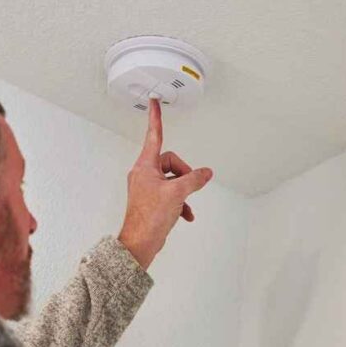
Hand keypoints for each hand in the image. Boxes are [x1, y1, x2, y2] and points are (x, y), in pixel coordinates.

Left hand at [118, 98, 213, 269]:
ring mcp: (147, 188)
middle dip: (184, 174)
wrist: (140, 243)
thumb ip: (194, 179)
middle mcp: (144, 174)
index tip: (154, 102)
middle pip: (170, 162)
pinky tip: (185, 215)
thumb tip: (205, 173)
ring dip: (183, 191)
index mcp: (145, 166)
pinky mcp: (152, 201)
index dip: (155, 118)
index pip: (153, 136)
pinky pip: (171, 194)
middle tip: (189, 188)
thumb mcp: (177, 193)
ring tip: (184, 205)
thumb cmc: (149, 218)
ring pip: (173, 180)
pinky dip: (181, 203)